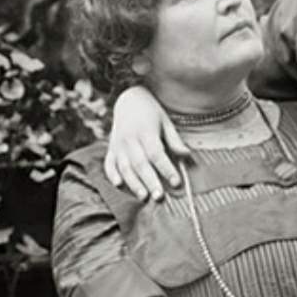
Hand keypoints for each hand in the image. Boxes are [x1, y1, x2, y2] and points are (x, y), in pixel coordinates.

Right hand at [103, 86, 190, 200]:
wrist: (128, 99)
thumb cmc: (151, 112)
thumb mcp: (165, 121)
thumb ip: (174, 140)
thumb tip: (187, 155)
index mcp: (145, 131)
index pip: (156, 153)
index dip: (166, 168)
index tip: (176, 182)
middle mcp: (129, 138)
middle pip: (140, 163)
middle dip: (150, 181)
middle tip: (159, 197)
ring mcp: (118, 144)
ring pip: (124, 166)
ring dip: (133, 183)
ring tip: (143, 197)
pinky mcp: (110, 148)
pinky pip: (109, 164)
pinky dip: (112, 175)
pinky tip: (118, 185)